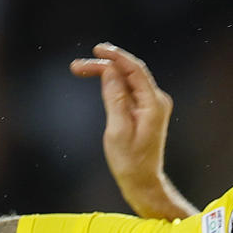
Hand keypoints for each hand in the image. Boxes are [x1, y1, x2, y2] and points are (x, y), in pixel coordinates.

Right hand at [70, 43, 185, 218]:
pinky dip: (112, 84)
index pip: (135, 70)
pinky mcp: (146, 110)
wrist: (142, 182)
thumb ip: (115, 98)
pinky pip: (128, 90)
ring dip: (105, 74)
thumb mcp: (118, 130)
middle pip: (129, 73)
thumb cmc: (130, 162)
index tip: (97, 50)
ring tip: (80, 70)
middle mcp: (157, 100)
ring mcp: (153, 105)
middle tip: (76, 67)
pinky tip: (97, 80)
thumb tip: (109, 71)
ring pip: (127, 80)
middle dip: (104, 66)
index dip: (116, 56)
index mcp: (154, 105)